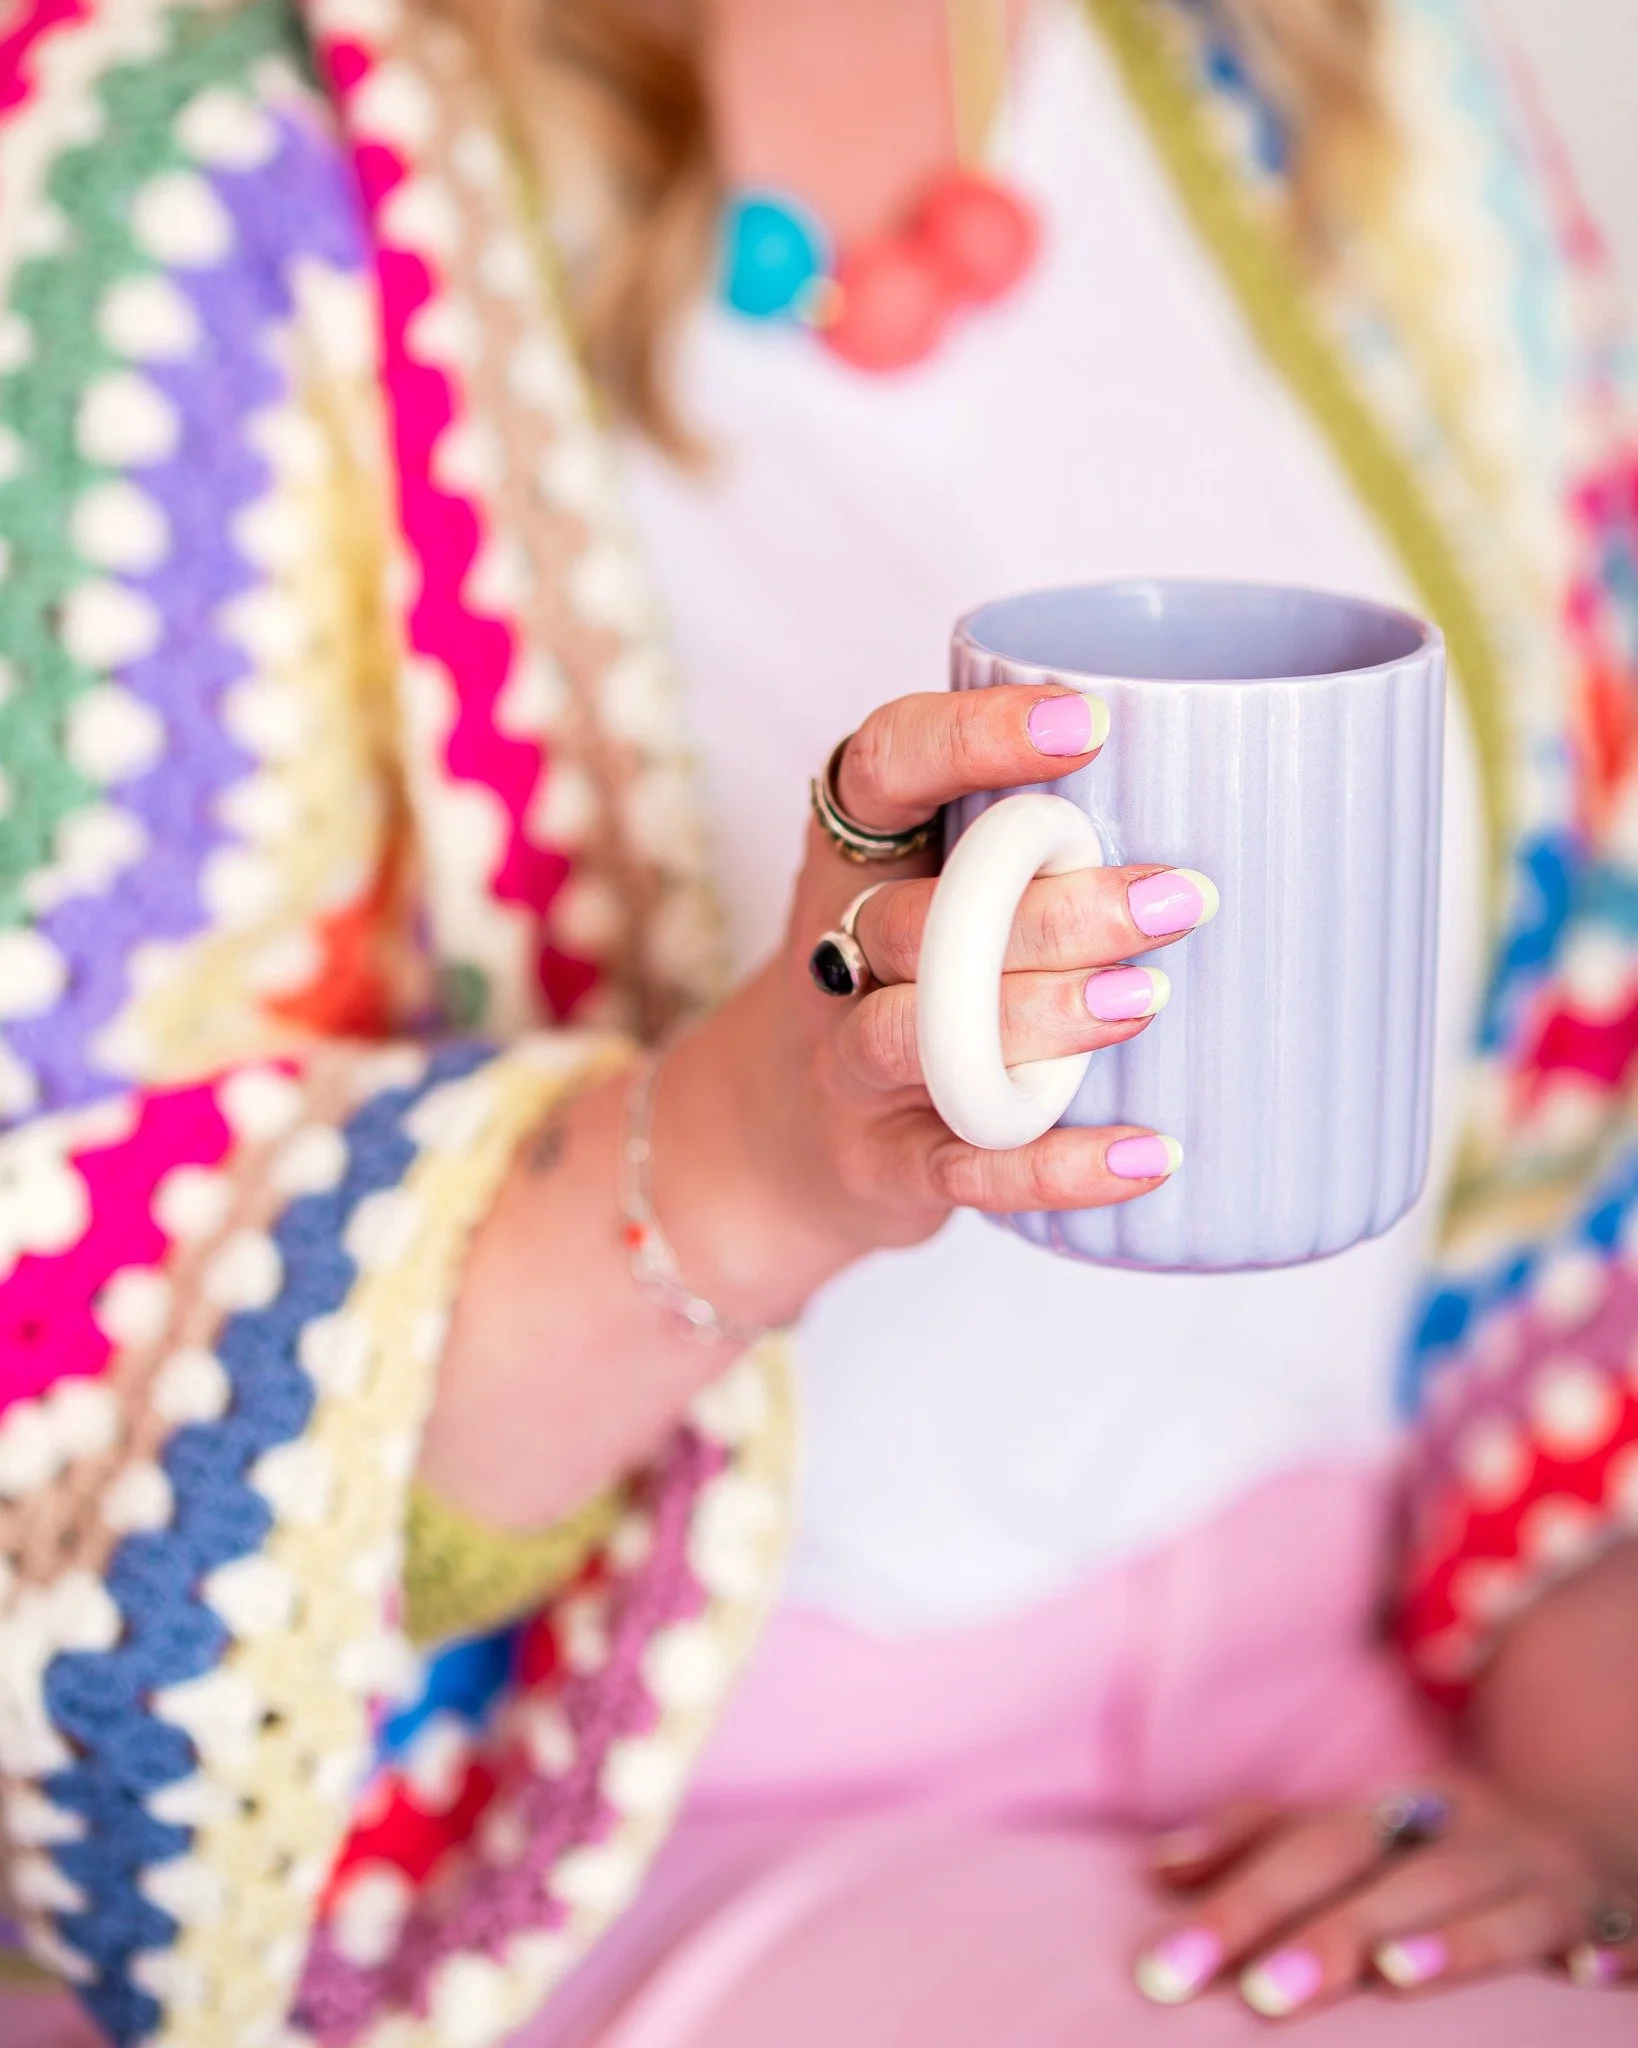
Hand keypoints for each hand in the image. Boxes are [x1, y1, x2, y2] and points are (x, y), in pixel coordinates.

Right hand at [661, 683, 1217, 1324]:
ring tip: (1144, 1002)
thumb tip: (1226, 797)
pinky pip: (964, 1170)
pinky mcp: (882, 1164)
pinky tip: (1146, 1155)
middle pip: (919, 919)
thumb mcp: (929, 893)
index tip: (1087, 722)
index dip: (968, 738)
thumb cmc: (906, 986)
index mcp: (854, 859)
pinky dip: (1054, 1167)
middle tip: (1177, 897)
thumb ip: (1025, 848)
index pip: (881, 768)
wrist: (782, 1140)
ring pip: (919, 1036)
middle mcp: (839, 955)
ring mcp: (850, 1067)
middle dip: (1050, 908)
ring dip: (1037, 1016)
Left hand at [1132, 1767, 1636, 2018]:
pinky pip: (1615, 1930)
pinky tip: (1584, 1976)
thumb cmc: (1439, 1850)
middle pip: (1391, 1876)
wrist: (1594, 1829)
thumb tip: (1161, 1867)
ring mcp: (1547, 1876)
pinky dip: (1602, 1949)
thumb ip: (1263, 1839)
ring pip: (1501, 1902)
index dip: (1238, 1900)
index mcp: (1398, 1810)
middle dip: (1326, 1932)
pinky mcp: (1617, 1916)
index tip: (1166, 1972)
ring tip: (1392, 1976)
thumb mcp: (1358, 1832)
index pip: (1305, 1845)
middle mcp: (1469, 1834)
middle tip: (1259, 1998)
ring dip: (1453, 1940)